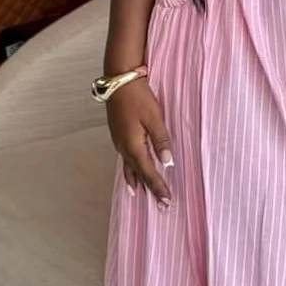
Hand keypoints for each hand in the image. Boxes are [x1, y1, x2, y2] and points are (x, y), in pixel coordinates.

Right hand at [106, 78, 173, 204]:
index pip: (149, 172)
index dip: (158, 187)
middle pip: (138, 174)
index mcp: (133, 145)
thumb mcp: (154, 117)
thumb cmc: (137, 96)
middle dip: (149, 189)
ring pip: (129, 168)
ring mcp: (119, 142)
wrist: (118, 80)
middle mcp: (124, 147)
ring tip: (141, 195)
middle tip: (159, 205)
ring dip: (137, 182)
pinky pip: (125, 159)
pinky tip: (131, 172)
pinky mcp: (118, 135)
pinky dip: (130, 170)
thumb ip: (161, 140)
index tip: (166, 201)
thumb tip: (167, 161)